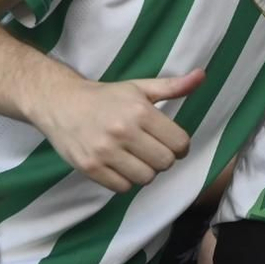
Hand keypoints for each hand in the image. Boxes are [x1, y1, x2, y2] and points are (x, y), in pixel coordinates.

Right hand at [29, 71, 204, 191]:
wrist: (61, 104)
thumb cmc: (106, 97)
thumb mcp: (140, 87)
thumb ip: (173, 86)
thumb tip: (202, 76)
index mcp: (140, 112)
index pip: (179, 143)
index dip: (181, 146)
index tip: (173, 144)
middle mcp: (123, 132)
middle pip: (164, 163)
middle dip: (164, 159)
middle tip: (155, 151)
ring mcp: (104, 152)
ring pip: (145, 178)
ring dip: (146, 171)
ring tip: (138, 159)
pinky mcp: (89, 168)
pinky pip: (122, 187)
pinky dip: (126, 181)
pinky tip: (121, 166)